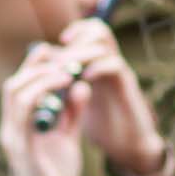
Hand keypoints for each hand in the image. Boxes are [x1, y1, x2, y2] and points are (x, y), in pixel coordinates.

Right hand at [0, 45, 85, 175]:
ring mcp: (13, 138)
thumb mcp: (67, 137)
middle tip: (67, 61)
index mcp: (18, 124)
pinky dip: (44, 92)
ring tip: (67, 71)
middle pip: (14, 83)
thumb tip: (81, 84)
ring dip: (43, 76)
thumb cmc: (57, 175)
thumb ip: (72, 113)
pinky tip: (66, 86)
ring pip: (16, 92)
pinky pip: (26, 111)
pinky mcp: (22, 148)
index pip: (19, 85)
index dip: (36, 65)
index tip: (61, 57)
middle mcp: (10, 128)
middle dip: (39, 66)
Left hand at [56, 20, 170, 175]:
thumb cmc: (105, 126)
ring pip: (104, 43)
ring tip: (67, 71)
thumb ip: (66, 89)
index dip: (75, 31)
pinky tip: (83, 80)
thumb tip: (44, 79)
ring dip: (81, 52)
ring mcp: (120, 73)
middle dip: (76, 39)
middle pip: (98, 30)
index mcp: (99, 65)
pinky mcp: (127, 88)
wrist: (131, 145)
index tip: (59, 43)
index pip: (90, 32)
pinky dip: (96, 68)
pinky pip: (114, 65)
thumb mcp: (80, 104)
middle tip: (59, 60)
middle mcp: (110, 64)